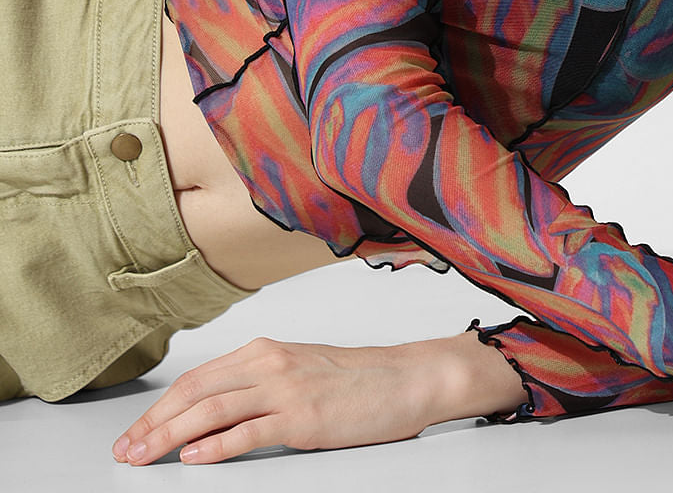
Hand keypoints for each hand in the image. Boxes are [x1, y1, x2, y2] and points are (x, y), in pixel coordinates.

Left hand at [111, 336, 442, 465]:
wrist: (407, 378)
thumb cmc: (357, 380)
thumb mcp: (299, 372)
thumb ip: (258, 385)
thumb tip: (214, 414)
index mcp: (265, 351)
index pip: (198, 379)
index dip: (160, 407)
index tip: (136, 432)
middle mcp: (270, 363)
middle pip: (196, 392)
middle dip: (154, 423)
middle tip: (126, 450)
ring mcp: (286, 389)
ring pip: (213, 410)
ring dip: (170, 436)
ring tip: (144, 457)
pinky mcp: (304, 417)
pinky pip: (250, 431)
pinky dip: (217, 446)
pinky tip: (194, 459)